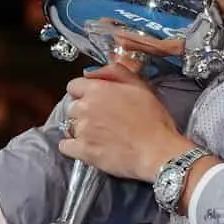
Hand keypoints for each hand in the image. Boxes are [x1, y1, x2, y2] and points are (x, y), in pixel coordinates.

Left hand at [60, 64, 195, 181]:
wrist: (157, 151)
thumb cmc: (153, 120)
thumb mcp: (140, 86)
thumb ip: (113, 73)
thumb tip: (91, 72)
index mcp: (97, 90)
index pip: (73, 86)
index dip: (84, 92)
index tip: (94, 99)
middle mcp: (85, 108)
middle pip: (71, 106)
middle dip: (83, 111)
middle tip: (101, 119)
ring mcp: (82, 131)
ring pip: (69, 126)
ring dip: (80, 129)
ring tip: (99, 135)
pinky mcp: (82, 151)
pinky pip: (65, 146)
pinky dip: (73, 147)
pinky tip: (87, 147)